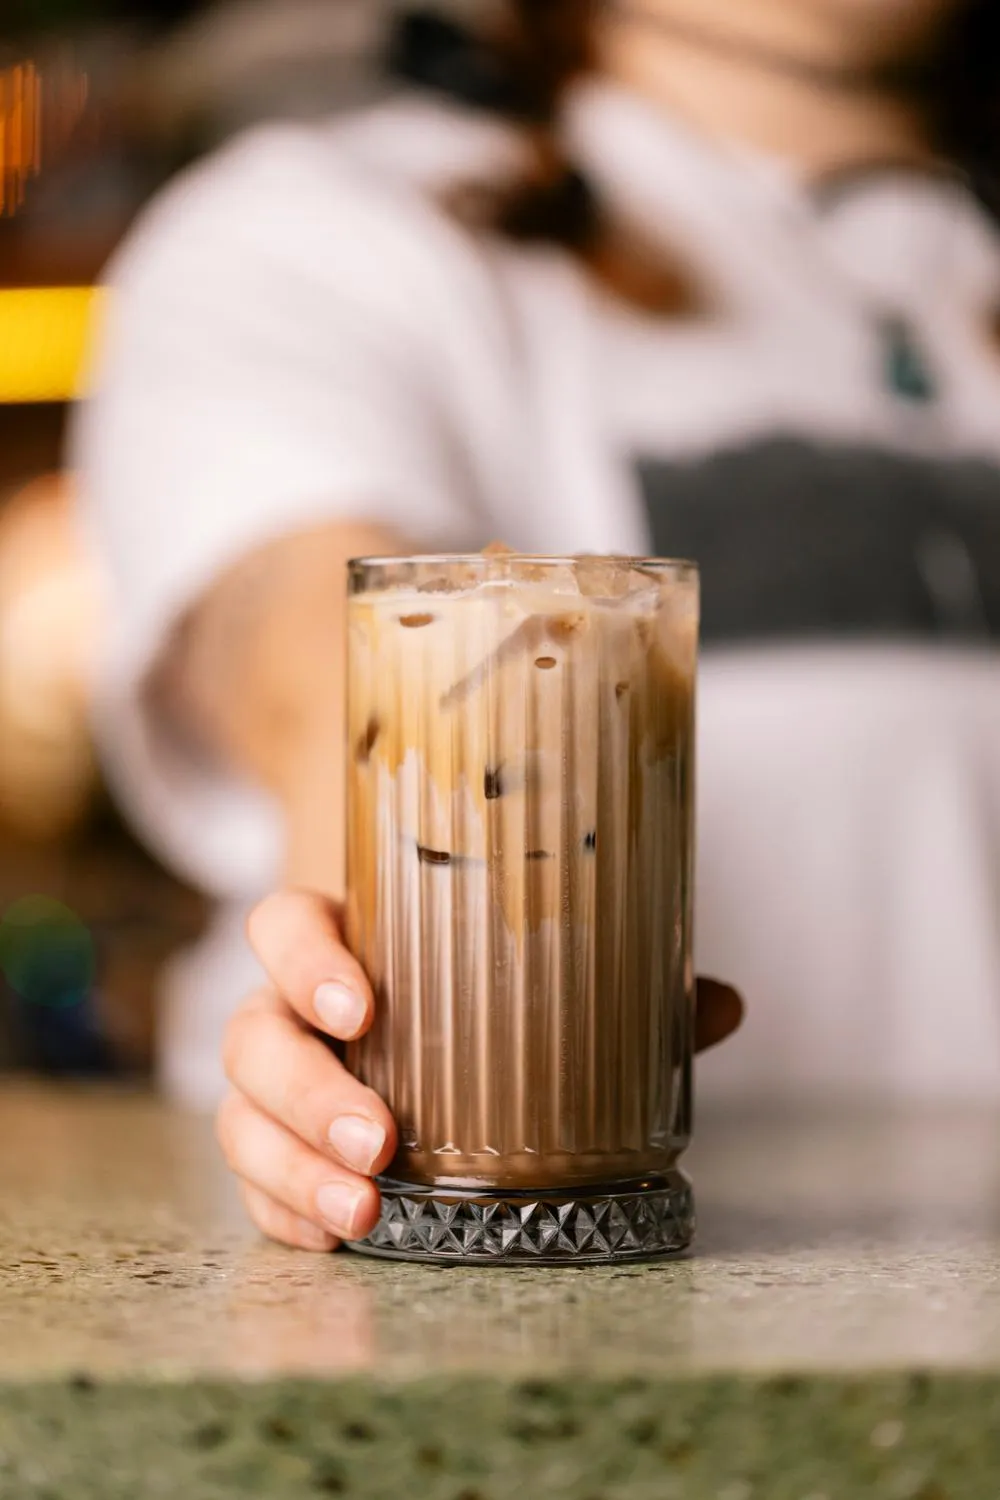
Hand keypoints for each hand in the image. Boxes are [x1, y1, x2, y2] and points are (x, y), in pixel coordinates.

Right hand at [218, 890, 743, 1251]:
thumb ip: (619, 988)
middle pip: (253, 1036)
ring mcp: (275, 1085)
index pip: (285, 924)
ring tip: (365, 1210)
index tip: (363, 1006)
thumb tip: (722, 1004)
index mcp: (343, 942)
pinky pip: (252, 1185)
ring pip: (241, 1116)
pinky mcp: (275, 1153)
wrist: (411, 1029)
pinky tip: (334, 1237)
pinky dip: (283, 1212)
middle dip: (307, 1092)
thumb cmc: (474, 994)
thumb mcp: (533, 979)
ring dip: (291, 1167)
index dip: (306, 960)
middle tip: (378, 1140)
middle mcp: (290, 1009)